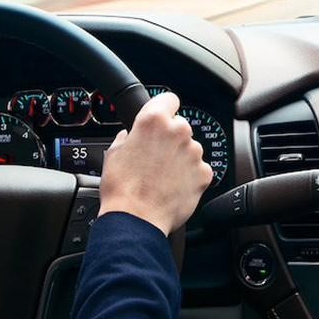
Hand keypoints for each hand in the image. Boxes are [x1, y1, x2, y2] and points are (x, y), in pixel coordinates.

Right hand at [98, 92, 211, 235]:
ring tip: (162, 176)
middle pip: (180, 126)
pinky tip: (173, 186)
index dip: (164, 109)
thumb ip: (128, 137)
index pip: (169, 99)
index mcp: (154, 120)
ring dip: (180, 158)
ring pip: (190, 148)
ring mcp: (194, 153)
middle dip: (170, 138)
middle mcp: (178, 131)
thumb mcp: (114, 153)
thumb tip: (130, 136)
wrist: (136, 219)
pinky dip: (189, 176)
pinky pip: (199, 169)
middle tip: (156, 157)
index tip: (162, 117)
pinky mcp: (204, 173)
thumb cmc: (122, 188)